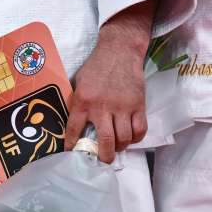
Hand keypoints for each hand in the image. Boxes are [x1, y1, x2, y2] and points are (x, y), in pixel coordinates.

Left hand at [65, 13, 150, 163]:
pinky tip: (130, 137)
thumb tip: (76, 125)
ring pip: (124, 139)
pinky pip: (140, 130)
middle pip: (105, 141)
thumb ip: (78, 103)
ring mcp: (122, 107)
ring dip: (120, 147)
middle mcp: (102, 107)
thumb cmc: (96, 67)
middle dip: (104, 156)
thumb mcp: (79, 82)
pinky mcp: (138, 105)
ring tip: (116, 146)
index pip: (74, 129)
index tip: (72, 153)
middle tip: (102, 160)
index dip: (72, 145)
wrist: (119, 51)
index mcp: (83, 100)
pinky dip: (135, 138)